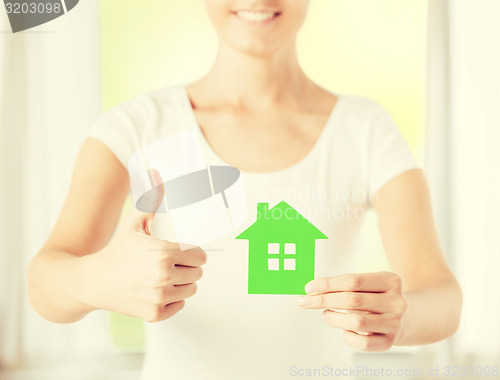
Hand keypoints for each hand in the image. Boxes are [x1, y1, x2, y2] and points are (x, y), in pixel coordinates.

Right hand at [80, 169, 206, 321]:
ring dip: (181, 282)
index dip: (192, 252)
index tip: (180, 251)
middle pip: (198, 272)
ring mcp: (159, 298)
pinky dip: (172, 299)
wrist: (92, 281)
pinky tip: (155, 290)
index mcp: (163, 253)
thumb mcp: (134, 223)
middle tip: (168, 263)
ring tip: (161, 276)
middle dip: (187, 266)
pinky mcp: (155, 314)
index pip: (201, 255)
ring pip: (191, 289)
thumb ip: (151, 200)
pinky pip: (180, 305)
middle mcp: (164, 277)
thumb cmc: (117, 250)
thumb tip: (156, 172)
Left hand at [298, 272, 407, 350]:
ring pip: (356, 323)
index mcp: (390, 281)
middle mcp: (396, 302)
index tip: (309, 288)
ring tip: (325, 315)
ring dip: (333, 318)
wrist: (404, 317)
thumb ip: (343, 284)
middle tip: (306, 301)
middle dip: (324, 300)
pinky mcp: (390, 342)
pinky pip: (362, 343)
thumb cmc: (376, 297)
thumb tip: (312, 290)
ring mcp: (395, 323)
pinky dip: (347, 336)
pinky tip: (344, 330)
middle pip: (352, 300)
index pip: (353, 280)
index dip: (328, 284)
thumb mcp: (368, 284)